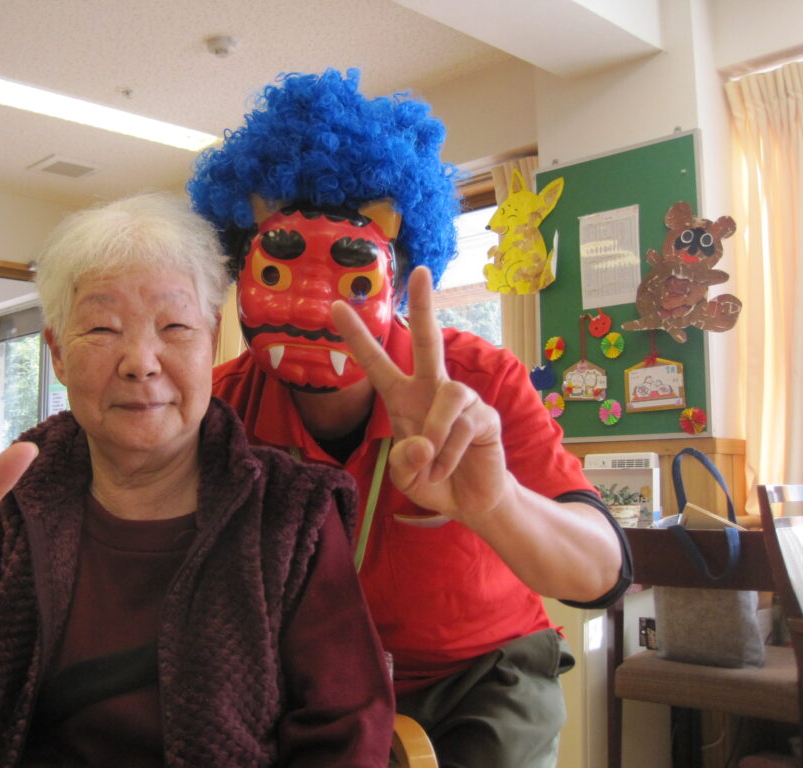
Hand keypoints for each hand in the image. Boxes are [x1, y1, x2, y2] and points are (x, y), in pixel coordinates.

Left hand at [330, 268, 510, 522]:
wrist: (469, 501)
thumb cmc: (431, 479)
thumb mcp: (404, 475)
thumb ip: (404, 461)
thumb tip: (424, 439)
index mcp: (402, 398)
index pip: (376, 362)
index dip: (357, 336)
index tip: (336, 306)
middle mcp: (431, 390)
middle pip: (427, 340)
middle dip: (424, 306)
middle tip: (419, 271)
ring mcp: (462, 401)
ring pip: (448, 396)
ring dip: (435, 433)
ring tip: (431, 463)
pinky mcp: (486, 417)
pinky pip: (465, 426)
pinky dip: (449, 453)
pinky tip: (447, 469)